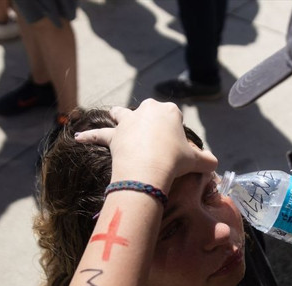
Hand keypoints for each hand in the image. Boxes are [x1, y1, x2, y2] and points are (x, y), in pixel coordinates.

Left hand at [75, 99, 217, 190]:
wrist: (150, 169)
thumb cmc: (176, 162)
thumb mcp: (198, 161)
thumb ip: (207, 160)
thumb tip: (214, 165)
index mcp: (170, 111)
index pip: (174, 116)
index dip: (175, 131)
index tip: (175, 145)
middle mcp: (148, 110)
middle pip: (149, 112)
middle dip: (150, 122)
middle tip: (153, 140)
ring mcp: (128, 120)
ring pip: (121, 114)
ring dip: (118, 116)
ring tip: (116, 120)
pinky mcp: (113, 134)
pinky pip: (98, 135)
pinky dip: (89, 137)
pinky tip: (77, 139)